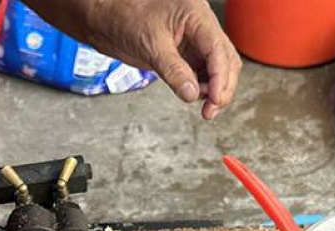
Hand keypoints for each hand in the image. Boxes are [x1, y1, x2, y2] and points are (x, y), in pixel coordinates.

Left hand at [29, 0, 241, 118]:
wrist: (108, 20)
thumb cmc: (126, 19)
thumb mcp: (151, 45)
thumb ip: (173, 70)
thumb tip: (192, 94)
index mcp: (196, 15)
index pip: (219, 49)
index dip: (220, 78)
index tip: (215, 100)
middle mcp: (201, 26)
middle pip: (226, 59)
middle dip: (223, 86)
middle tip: (211, 111)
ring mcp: (195, 40)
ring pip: (218, 67)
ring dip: (215, 89)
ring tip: (203, 106)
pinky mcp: (186, 53)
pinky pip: (203, 71)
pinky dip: (203, 86)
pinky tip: (195, 96)